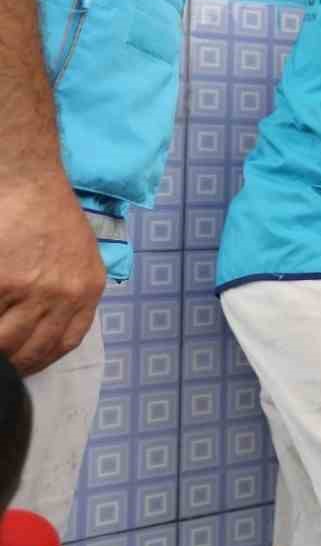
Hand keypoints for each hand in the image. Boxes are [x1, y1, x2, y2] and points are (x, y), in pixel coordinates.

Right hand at [0, 172, 106, 374]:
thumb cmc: (50, 213)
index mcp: (88, 289)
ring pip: (4, 340)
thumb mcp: (80, 256)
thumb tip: (43, 329)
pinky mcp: (1, 281)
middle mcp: (64, 294)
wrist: (28, 179)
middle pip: (31, 349)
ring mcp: (31, 289)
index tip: (19, 366)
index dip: (38, 361)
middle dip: (8, 362)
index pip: (64, 343)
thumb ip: (70, 293)